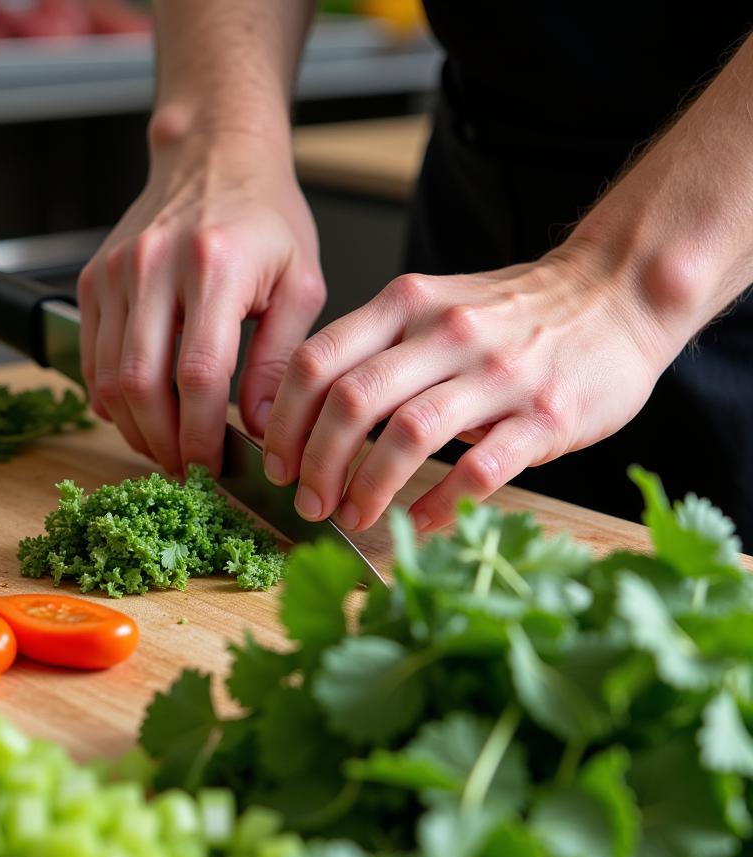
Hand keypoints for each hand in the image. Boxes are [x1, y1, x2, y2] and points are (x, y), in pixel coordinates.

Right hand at [78, 128, 324, 475]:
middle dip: (162, 443)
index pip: (199, 375)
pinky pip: (91, 358)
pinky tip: (141, 416)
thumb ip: (283, 358)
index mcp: (215, 265)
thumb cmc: (264, 218)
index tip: (213, 466)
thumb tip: (262, 427)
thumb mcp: (300, 282)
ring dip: (135, 429)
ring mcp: (115, 272)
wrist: (214, 155)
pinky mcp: (93, 279)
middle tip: (186, 471)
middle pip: (141, 384)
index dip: (202, 434)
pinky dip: (111, 399)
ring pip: (108, 378)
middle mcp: (154, 266)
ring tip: (166, 449)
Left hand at [260, 246, 675, 531]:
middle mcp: (446, 332)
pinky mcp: (546, 416)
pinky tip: (417, 524)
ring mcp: (499, 373)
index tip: (276, 462)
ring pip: (410, 434)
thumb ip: (377, 347)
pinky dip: (439, 504)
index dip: (285, 420)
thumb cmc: (512, 313)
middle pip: (352, 400)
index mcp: (407, 304)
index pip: (317, 360)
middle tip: (307, 502)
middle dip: (317, 462)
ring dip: (369, 487)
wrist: (617, 293)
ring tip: (351, 517)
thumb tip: (308, 416)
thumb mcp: (434, 305)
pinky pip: (480, 469)